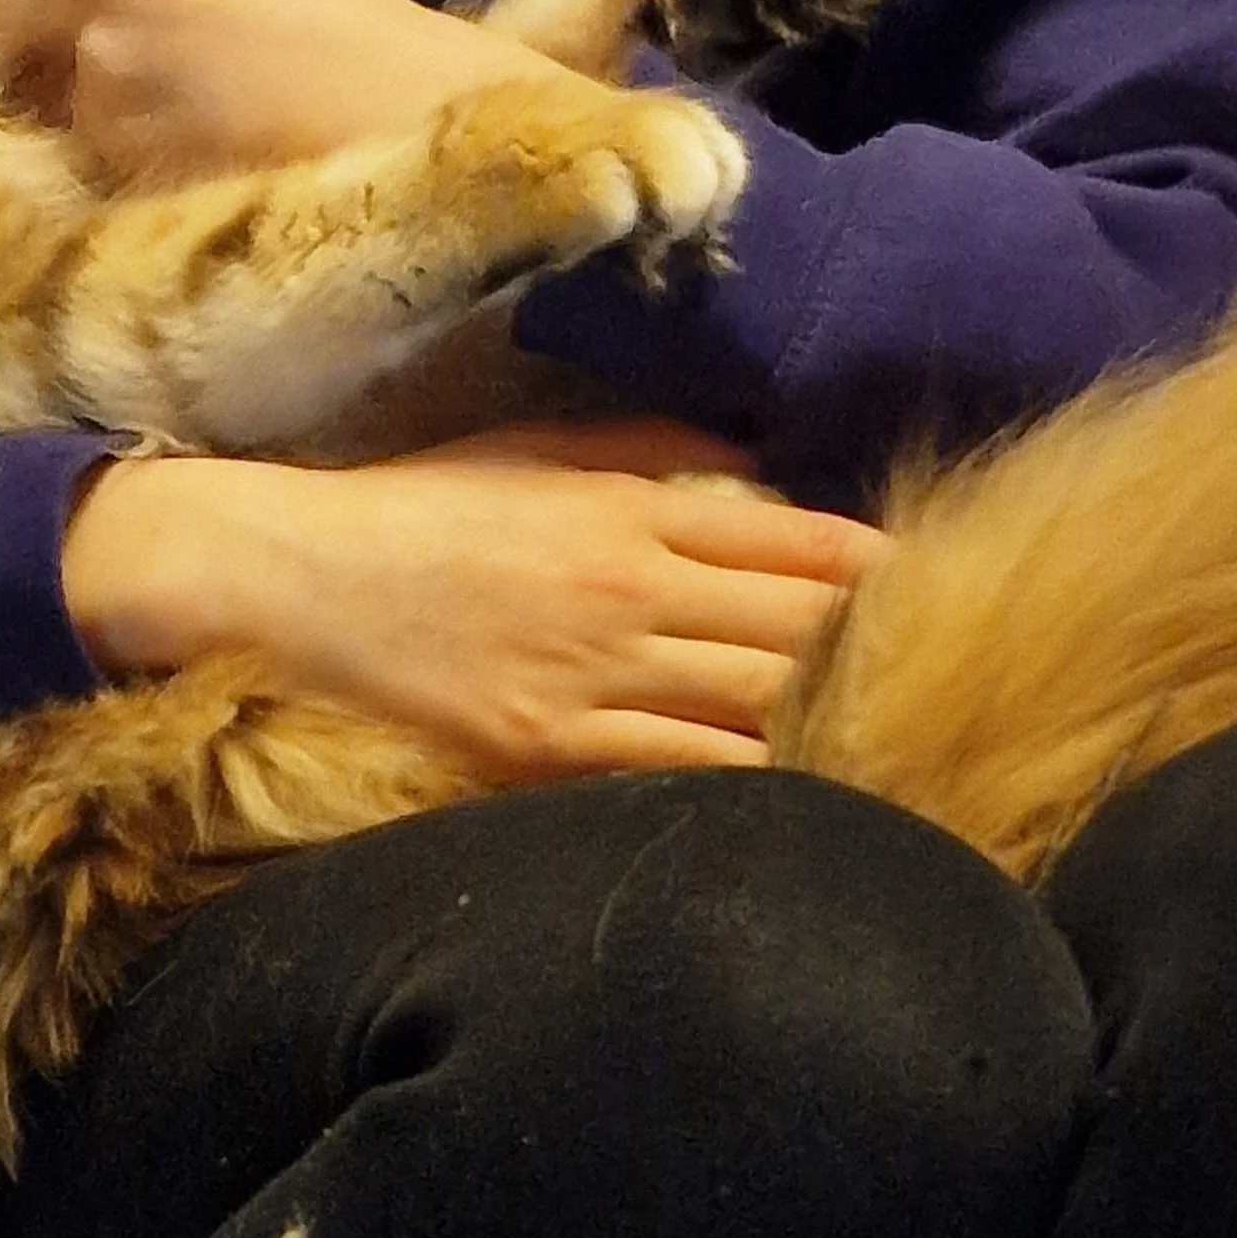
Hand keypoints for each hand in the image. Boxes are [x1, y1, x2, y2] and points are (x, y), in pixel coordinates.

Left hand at [0, 0, 566, 176]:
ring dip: (102, 128)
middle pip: (16, 26)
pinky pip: (97, 167)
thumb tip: (87, 17)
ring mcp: (99, 66)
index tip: (70, 37)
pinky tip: (197, 170)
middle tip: (121, 97)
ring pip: (61, 107)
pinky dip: (130, 174)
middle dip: (49, 62)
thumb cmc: (359, 38)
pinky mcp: (116, 151)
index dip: (45, 9)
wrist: (409, 113)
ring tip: (191, 139)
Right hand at [61, 424, 886, 779]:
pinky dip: (748, 779)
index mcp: (625, 511)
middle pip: (793, 625)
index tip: (930, 580)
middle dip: (874, 646)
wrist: (290, 576)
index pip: (790, 538)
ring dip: (829, 716)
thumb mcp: (527, 449)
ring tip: (894, 729)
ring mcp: (588, 678)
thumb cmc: (411, 506)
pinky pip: (678, 770)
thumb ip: (646, 450)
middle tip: (946, 666)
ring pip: (752, 703)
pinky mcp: (544, 750)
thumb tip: (751, 466)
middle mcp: (624, 592)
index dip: (869, 564)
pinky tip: (800, 787)